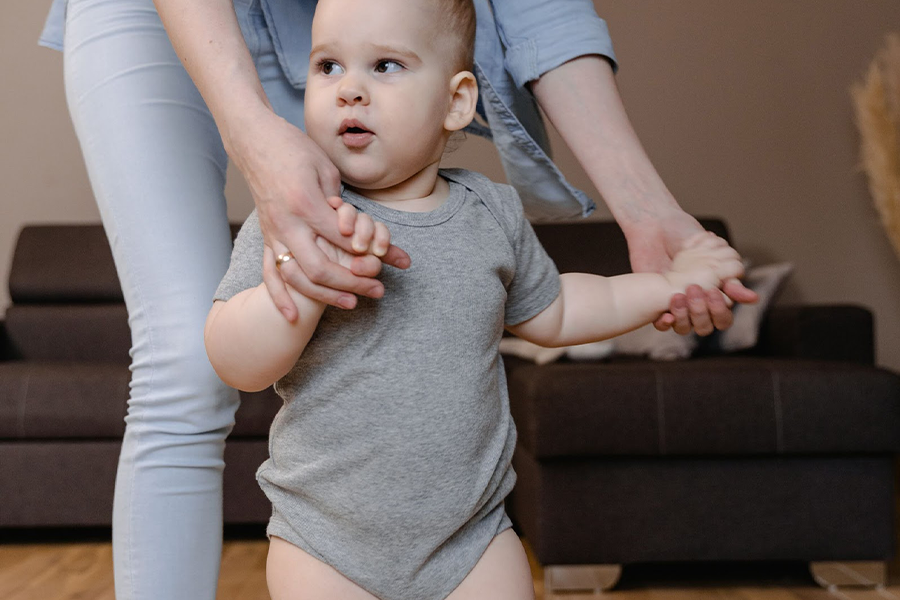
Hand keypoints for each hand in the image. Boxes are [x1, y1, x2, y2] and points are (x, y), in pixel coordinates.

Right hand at [228, 109, 409, 319]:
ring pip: (297, 277)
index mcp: (306, 203)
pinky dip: (280, 298)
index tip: (391, 263)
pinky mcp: (266, 238)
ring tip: (352, 303)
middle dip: (352, 283)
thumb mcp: (326, 169)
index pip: (342, 240)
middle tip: (379, 290)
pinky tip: (292, 318)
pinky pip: (270, 274)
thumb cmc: (295, 150)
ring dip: (325, 296)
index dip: (368, 255)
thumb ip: (341, 205)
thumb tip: (362, 233)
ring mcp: (273, 233)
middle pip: (320, 267)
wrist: (255, 142)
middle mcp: (287, 223)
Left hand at [626, 210, 757, 334]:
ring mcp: (676, 306)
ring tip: (677, 295)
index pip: (722, 318)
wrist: (656, 227)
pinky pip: (661, 325)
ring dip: (683, 316)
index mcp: (713, 294)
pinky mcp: (655, 305)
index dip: (719, 310)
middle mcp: (696, 304)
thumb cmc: (685, 238)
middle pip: (704, 327)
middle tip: (694, 289)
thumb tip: (751, 298)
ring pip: (684, 328)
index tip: (713, 291)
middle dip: (701, 312)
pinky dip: (664, 323)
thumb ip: (730, 277)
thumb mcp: (711, 253)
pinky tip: (665, 314)